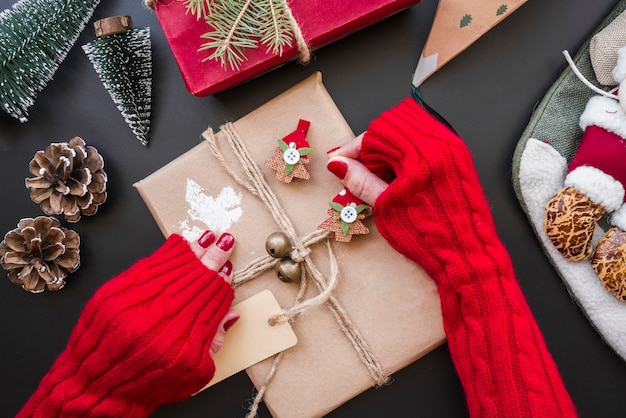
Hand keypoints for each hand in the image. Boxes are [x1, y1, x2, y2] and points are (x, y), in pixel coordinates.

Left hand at [18, 232, 236, 416]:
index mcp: (179, 340)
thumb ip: (212, 342)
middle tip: (226, 242)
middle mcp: (155, 319)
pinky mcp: (112, 294)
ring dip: (192, 252)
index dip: (220, 284)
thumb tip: (231, 314)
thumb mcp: (191, 372)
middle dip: (212, 259)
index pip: (208, 301)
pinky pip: (145, 267)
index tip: (227, 271)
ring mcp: (132, 304)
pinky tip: (179, 244)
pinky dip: (164, 255)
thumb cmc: (146, 382)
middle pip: (193, 280)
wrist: (98, 387)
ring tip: (207, 238)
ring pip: (170, 269)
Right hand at [326, 98, 575, 416]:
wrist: (475, 271)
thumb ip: (362, 181)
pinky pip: (428, 149)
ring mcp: (455, 157)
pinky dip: (408, 161)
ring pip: (413, 134)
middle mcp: (444, 147)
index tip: (340, 162)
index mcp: (425, 154)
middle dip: (372, 143)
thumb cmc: (434, 247)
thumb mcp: (389, 213)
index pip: (381, 129)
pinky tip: (398, 185)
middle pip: (398, 123)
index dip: (355, 145)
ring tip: (377, 180)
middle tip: (357, 170)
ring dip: (390, 151)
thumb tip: (338, 163)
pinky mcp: (460, 170)